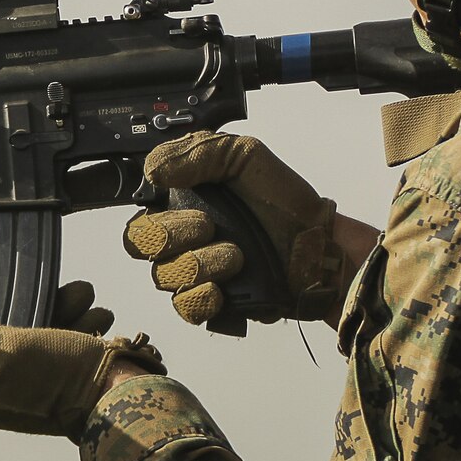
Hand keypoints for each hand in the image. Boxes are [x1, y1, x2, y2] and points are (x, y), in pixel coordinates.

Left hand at [0, 281, 164, 441]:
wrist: (127, 396)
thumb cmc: (61, 378)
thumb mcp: (5, 350)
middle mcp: (4, 390)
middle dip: (14, 306)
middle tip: (34, 290)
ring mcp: (38, 382)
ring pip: (33, 332)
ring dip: (58, 306)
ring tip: (81, 297)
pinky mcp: (68, 373)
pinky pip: (64, 339)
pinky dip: (78, 321)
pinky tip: (95, 316)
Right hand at [124, 131, 346, 325]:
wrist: (319, 243)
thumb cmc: (282, 199)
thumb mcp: (244, 156)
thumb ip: (198, 152)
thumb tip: (153, 169)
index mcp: (182, 203)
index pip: (141, 211)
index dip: (151, 208)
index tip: (177, 198)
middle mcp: (181, 239)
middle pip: (141, 244)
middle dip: (172, 234)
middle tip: (209, 226)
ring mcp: (195, 272)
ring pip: (165, 276)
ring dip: (199, 263)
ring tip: (236, 256)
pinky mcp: (213, 302)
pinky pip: (185, 307)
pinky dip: (200, 297)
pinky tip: (221, 288)